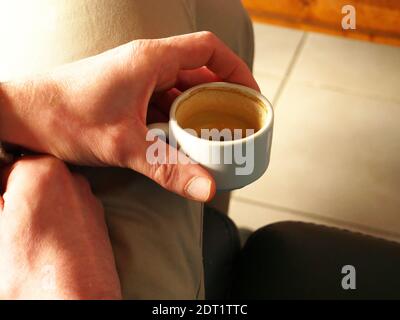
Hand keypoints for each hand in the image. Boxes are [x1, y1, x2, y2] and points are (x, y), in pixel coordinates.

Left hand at [0, 32, 258, 201]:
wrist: (22, 116)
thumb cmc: (64, 118)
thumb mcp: (123, 146)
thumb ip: (168, 168)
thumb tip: (208, 188)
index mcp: (150, 60)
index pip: (207, 49)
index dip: (235, 69)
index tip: (249, 93)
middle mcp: (146, 63)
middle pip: (198, 70)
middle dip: (221, 94)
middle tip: (237, 121)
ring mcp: (135, 79)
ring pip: (180, 87)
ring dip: (199, 108)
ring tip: (216, 132)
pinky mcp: (126, 94)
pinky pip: (163, 100)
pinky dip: (178, 117)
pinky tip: (184, 138)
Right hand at [0, 156, 120, 298]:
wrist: (78, 301)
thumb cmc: (31, 270)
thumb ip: (1, 203)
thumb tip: (4, 199)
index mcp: (40, 171)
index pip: (5, 168)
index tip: (2, 212)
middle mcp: (70, 177)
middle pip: (31, 179)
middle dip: (17, 198)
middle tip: (13, 227)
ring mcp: (87, 196)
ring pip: (51, 194)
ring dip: (37, 208)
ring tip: (30, 238)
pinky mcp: (98, 216)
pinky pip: (69, 208)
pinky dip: (57, 218)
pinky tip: (49, 243)